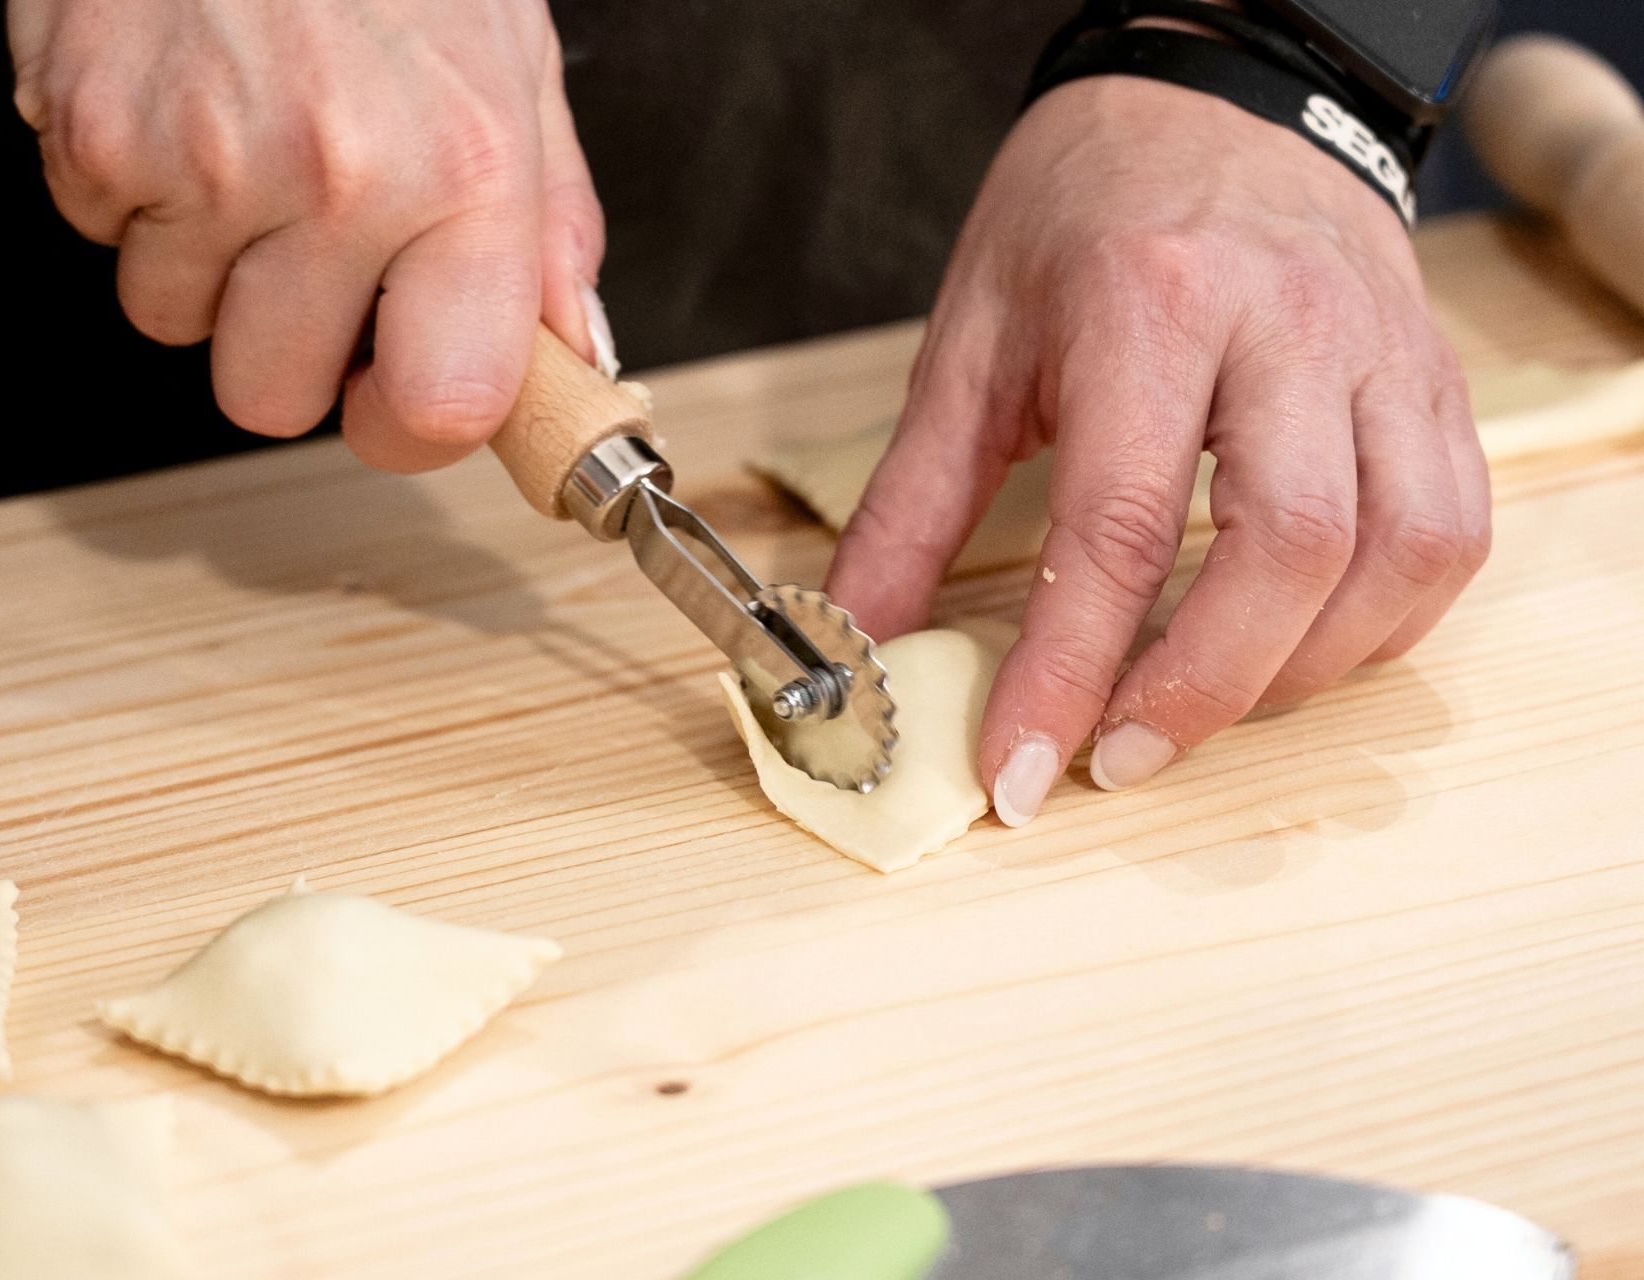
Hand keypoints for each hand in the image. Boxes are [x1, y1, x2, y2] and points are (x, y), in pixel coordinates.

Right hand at [8, 0, 610, 470]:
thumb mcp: (511, 59)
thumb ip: (549, 223)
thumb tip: (570, 351)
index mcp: (468, 174)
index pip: (440, 409)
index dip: (404, 427)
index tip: (393, 401)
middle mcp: (340, 178)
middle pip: (270, 397)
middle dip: (280, 346)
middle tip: (302, 253)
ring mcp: (203, 160)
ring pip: (171, 321)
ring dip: (200, 260)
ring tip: (240, 142)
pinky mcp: (93, 129)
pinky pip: (96, 233)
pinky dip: (128, 185)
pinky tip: (177, 101)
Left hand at [826, 76, 1489, 825]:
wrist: (1212, 98)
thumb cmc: (1081, 212)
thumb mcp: (970, 343)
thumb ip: (912, 504)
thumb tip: (860, 641)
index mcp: (1150, 306)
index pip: (1119, 529)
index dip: (1067, 674)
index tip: (1021, 772)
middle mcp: (1289, 327)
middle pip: (1289, 553)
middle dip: (1201, 692)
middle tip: (1118, 757)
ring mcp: (1383, 353)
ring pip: (1395, 556)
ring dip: (1298, 671)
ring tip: (1198, 704)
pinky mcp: (1434, 382)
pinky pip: (1449, 536)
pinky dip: (1376, 625)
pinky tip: (1294, 645)